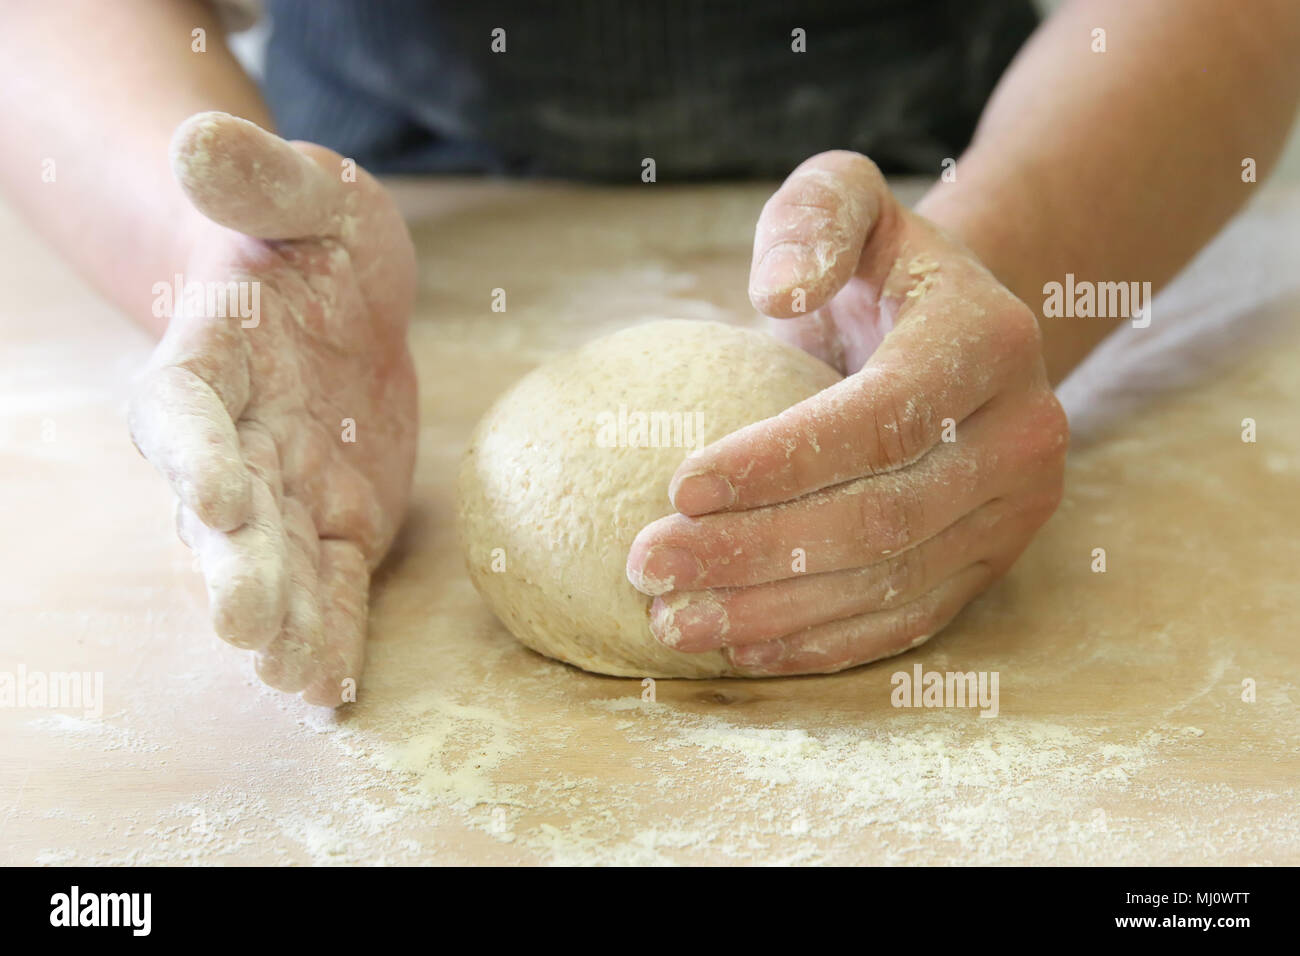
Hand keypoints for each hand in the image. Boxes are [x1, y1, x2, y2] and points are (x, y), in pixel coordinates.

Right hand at [129, 112, 417, 705]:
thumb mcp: (307, 193)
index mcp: (210, 361)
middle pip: (220, 512)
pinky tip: (331, 691)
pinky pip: (332, 585)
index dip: (191, 452)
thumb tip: (196, 140)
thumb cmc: (314, 242)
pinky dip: (331, 633)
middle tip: (244, 625)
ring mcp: (285, 492)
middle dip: (232, 565)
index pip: (184, 410)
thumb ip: (258, 177)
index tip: (212, 490)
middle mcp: (234, 441)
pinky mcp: (339, 523)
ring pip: (274, 565)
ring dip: (280, 619)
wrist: (343, 299)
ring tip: (289, 676)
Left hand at [626, 151, 1067, 674]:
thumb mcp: (845, 201)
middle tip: (647, 567)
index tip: (676, 488)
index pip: (879, 418)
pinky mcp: (990, 562)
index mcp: (988, 341)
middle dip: (754, 552)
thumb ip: (811, 219)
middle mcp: (1021, 434)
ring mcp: (1013, 511)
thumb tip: (778, 292)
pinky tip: (741, 649)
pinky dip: (821, 644)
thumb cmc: (877, 268)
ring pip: (890, 584)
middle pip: (881, 518)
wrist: (958, 332)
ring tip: (670, 622)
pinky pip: (906, 620)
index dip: (778, 462)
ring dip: (773, 613)